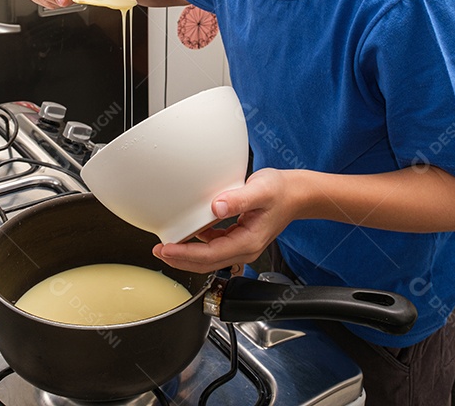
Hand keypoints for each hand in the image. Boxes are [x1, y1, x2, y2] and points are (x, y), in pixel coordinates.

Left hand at [152, 169, 294, 272]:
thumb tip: (216, 207)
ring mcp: (240, 246)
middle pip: (205, 263)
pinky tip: (188, 234)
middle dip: (179, 259)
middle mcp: (244, 249)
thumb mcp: (261, 190)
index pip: (210, 255)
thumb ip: (238, 199)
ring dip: (186, 254)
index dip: (185, 254)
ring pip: (208, 258)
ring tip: (166, 246)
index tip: (166, 249)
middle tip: (158, 251)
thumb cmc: (281, 191)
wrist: (296, 194)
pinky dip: (197, 244)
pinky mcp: (237, 239)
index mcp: (248, 242)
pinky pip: (213, 247)